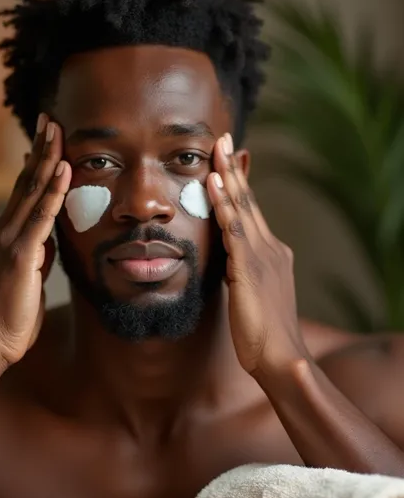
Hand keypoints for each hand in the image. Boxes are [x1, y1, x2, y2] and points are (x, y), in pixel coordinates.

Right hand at [0, 115, 71, 369]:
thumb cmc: (7, 318)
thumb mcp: (26, 278)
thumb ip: (37, 254)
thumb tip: (49, 239)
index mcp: (4, 237)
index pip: (22, 194)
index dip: (35, 166)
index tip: (46, 142)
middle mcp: (2, 232)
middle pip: (24, 183)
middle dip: (39, 149)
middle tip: (50, 120)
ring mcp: (8, 241)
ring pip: (31, 191)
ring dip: (46, 158)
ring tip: (56, 129)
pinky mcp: (19, 255)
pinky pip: (41, 216)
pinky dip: (53, 191)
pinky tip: (64, 169)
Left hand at [206, 133, 307, 376]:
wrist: (282, 359)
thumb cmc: (264, 333)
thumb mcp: (251, 293)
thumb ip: (242, 271)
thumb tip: (229, 260)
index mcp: (271, 253)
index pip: (252, 211)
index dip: (240, 184)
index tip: (229, 160)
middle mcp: (270, 248)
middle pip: (249, 200)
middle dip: (235, 167)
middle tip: (224, 138)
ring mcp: (262, 257)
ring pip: (243, 208)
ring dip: (229, 175)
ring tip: (218, 148)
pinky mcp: (250, 269)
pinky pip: (233, 230)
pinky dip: (223, 204)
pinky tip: (214, 184)